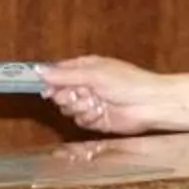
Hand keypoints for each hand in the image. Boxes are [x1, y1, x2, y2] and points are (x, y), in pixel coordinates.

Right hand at [40, 56, 175, 135]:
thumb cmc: (127, 82)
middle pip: (59, 93)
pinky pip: (80, 121)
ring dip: (81, 108)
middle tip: (81, 95)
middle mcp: (85, 85)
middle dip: (68, 97)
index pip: (57, 73)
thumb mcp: (94, 74)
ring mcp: (89, 103)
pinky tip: (101, 113)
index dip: (50, 82)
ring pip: (68, 109)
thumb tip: (39, 70)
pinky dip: (89, 118)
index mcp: (84, 68)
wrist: (149, 104)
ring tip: (97, 104)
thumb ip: (65, 75)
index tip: (46, 89)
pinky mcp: (95, 120)